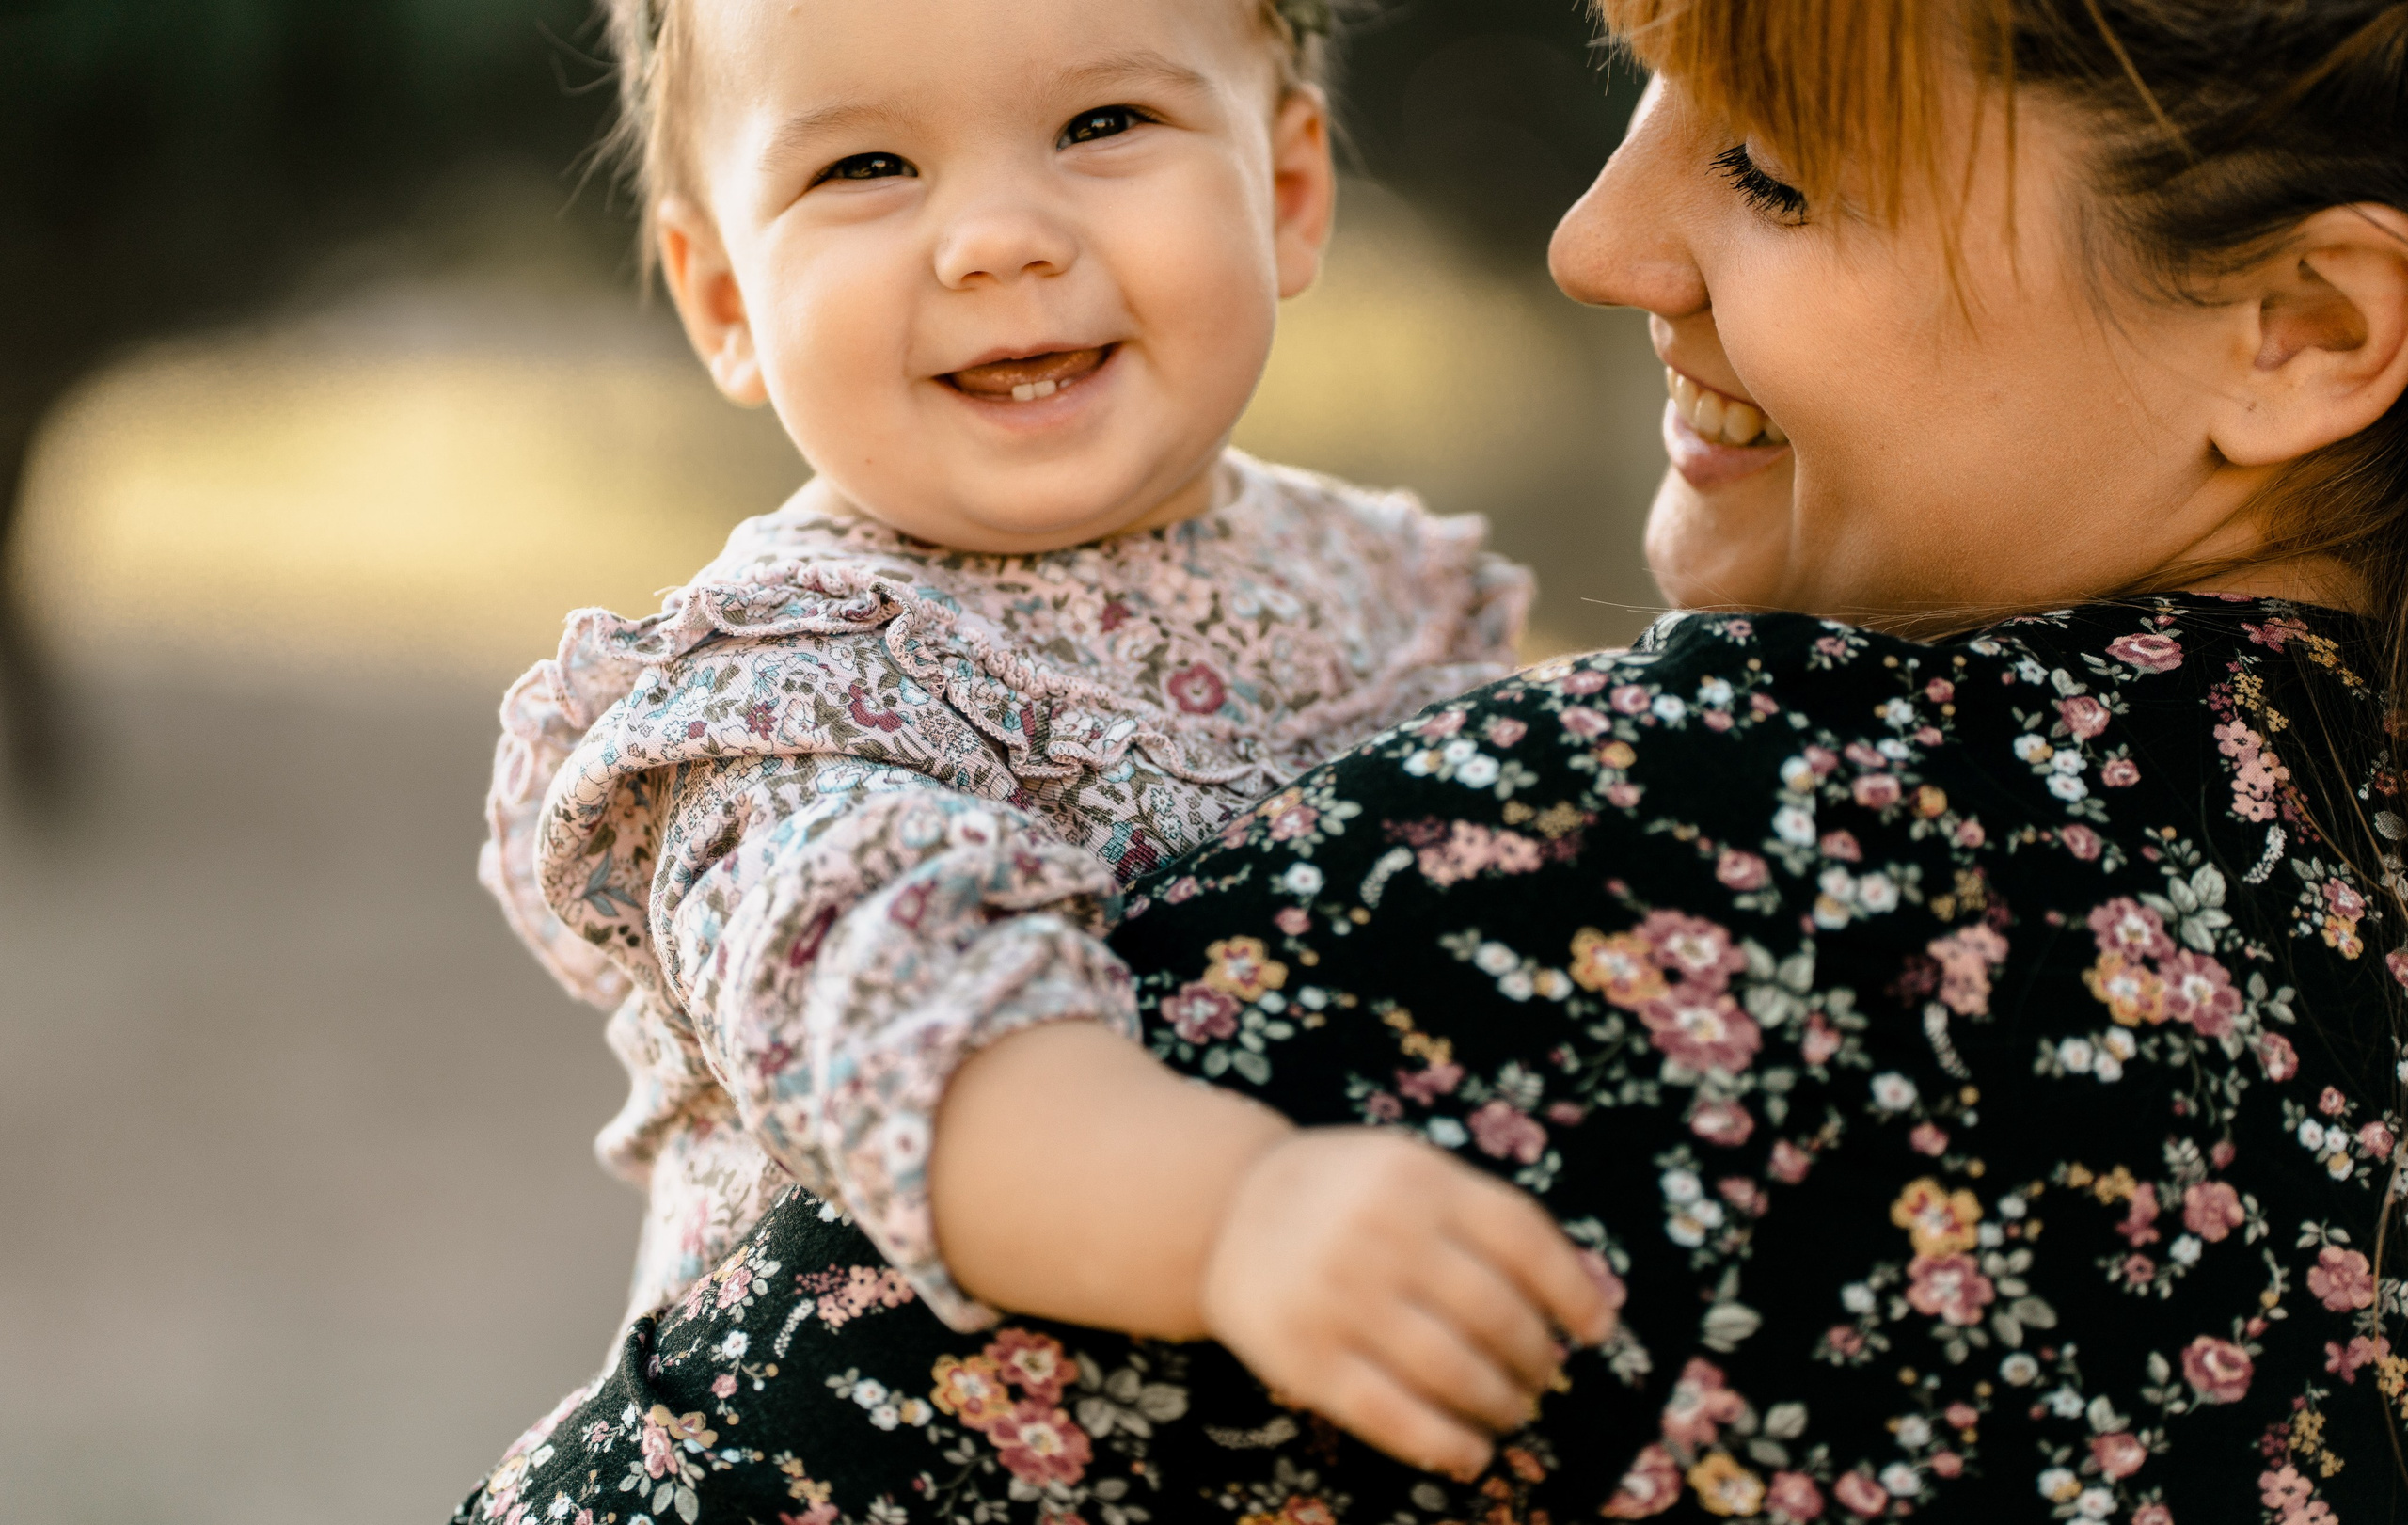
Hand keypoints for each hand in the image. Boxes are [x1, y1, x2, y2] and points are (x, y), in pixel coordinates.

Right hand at [1198, 1127, 1618, 1479]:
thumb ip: (1479, 1214)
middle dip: (1535, 1358)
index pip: (1524, 1239)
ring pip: (1454, 1370)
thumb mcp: (1407, 1168)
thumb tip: (1582, 1295)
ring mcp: (1342, 1297)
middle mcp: (1383, 1233)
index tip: (1597, 1329)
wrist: (1222, 1208)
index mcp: (1419, 1179)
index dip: (1572, 1291)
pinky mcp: (1305, 1357)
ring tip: (1510, 1410)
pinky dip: (1444, 1442)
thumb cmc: (1340, 1194)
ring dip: (1500, 1403)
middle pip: (1497, 1313)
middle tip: (1542, 1376)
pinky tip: (1470, 1452)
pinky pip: (1391, 1414)